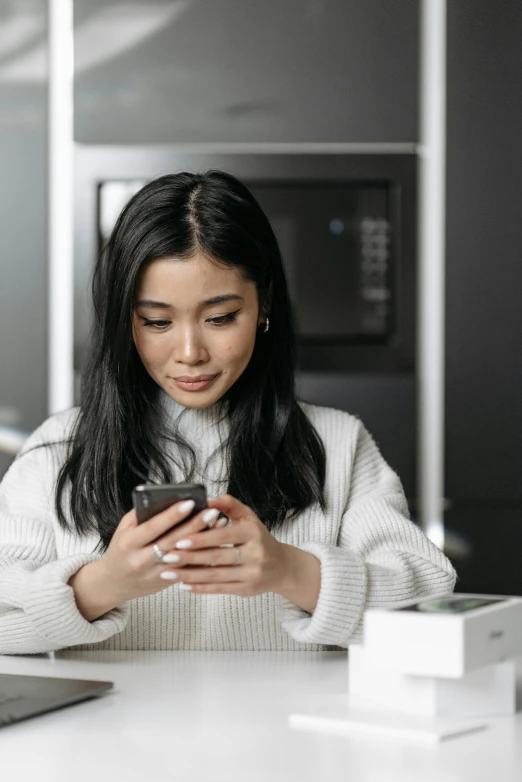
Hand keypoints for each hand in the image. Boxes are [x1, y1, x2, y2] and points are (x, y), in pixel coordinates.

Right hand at [69, 499, 221, 619]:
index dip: (172, 515)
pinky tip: (217, 542)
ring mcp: (154, 574)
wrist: (113, 582)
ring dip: (203, 540)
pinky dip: (204, 556)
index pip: (153, 527)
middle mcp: (141, 560)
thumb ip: (142, 514)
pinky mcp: (166, 582)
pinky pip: (188, 569)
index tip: (189, 502)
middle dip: (194, 525)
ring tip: (219, 523)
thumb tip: (168, 498)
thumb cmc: (122, 548)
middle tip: (211, 511)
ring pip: (184, 557)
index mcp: (129, 543)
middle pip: (172, 541)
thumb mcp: (124, 528)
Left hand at [155, 494, 293, 597]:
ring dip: (190, 575)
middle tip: (166, 556)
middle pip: (217, 556)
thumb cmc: (258, 538)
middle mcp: (255, 554)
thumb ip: (228, 505)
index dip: (201, 538)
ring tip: (167, 573)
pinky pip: (220, 589)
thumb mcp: (248, 517)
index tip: (179, 540)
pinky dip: (200, 588)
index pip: (224, 535)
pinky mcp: (247, 590)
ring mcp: (252, 574)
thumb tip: (207, 500)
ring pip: (216, 575)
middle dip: (190, 557)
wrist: (282, 566)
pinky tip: (183, 585)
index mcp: (253, 533)